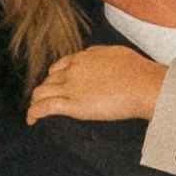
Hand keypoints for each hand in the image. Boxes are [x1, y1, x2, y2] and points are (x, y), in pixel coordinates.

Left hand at [30, 44, 166, 122]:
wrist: (144, 84)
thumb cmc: (140, 72)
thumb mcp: (118, 54)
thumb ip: (104, 57)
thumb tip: (103, 63)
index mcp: (85, 57)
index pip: (61, 66)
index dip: (56, 77)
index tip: (57, 85)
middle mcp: (73, 69)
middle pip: (49, 80)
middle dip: (45, 90)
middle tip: (46, 102)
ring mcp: (71, 86)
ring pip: (41, 92)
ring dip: (36, 102)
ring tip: (35, 112)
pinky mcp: (73, 104)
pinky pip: (45, 107)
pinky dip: (34, 113)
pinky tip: (31, 120)